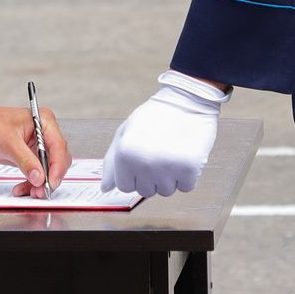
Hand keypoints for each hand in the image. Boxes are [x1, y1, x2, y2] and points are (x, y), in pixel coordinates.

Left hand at [0, 88, 68, 194]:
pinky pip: (36, 173)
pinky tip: (21, 189)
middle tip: (41, 191)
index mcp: (43, 121)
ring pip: (47, 169)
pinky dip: (30, 183)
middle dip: (49, 177)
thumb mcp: (7, 142)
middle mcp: (43, 133)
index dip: (57, 166)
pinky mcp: (29, 156)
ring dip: (40, 183)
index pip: (58, 146)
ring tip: (30, 192)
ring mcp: (36, 145)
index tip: (51, 182)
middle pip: (56, 160)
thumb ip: (25, 160)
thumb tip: (39, 177)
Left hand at [101, 71, 228, 196]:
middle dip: (152, 176)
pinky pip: (187, 187)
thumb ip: (112, 162)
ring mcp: (167, 167)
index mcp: (124, 154)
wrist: (186, 102)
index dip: (135, 175)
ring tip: (171, 152)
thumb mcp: (125, 133)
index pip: (125, 186)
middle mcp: (143, 163)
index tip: (142, 159)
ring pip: (167, 191)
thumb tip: (105, 188)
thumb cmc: (154, 117)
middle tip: (159, 153)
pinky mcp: (189, 168)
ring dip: (170, 177)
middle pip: (146, 191)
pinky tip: (185, 155)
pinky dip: (188, 175)